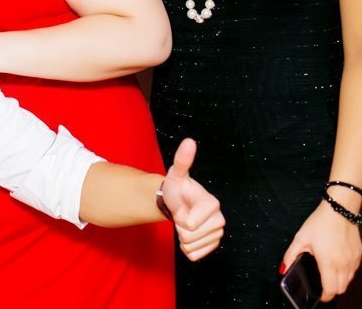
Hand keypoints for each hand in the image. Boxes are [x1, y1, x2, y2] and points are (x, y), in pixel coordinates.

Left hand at [160, 139, 225, 260]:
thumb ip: (182, 160)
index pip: (189, 224)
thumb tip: (189, 141)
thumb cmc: (177, 189)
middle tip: (183, 214)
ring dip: (182, 237)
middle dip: (180, 227)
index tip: (182, 206)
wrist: (178, 203)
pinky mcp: (213, 245)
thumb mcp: (176, 174)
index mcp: (213, 204)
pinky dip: (186, 248)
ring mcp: (218, 234)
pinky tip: (188, 233)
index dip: (179, 217)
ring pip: (191, 246)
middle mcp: (220, 220)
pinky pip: (194, 255)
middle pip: (190, 236)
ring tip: (185, 222)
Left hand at [282, 198, 361, 301]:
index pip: (331, 289)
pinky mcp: (359, 255)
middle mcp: (343, 264)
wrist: (339, 210)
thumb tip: (283, 268)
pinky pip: (354, 270)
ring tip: (329, 274)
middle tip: (323, 286)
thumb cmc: (319, 224)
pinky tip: (337, 264)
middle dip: (332, 291)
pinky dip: (346, 273)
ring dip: (339, 282)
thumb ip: (290, 255)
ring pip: (349, 281)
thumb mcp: (300, 238)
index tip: (319, 296)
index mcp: (328, 262)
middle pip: (341, 289)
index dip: (325, 296)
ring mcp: (353, 260)